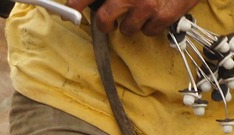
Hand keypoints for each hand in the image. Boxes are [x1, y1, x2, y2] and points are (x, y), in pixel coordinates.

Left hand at [67, 0, 200, 36]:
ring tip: (143, 9)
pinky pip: (149, 32)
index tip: (70, 10)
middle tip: (109, 23)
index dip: (76, 3)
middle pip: (104, 20)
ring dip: (132, 24)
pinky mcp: (162, 17)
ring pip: (128, 30)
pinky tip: (158, 12)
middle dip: (105, 25)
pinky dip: (152, 25)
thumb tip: (96, 2)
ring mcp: (146, 7)